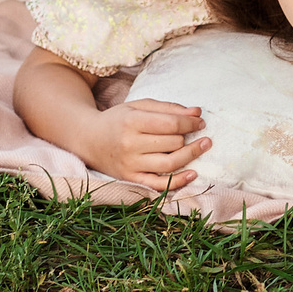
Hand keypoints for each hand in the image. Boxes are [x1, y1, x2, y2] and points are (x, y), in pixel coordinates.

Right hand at [88, 98, 211, 192]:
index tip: (200, 121)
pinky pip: (158, 185)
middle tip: (200, 133)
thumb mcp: (139, 106)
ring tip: (204, 146)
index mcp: (132, 121)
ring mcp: (130, 164)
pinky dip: (178, 181)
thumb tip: (197, 112)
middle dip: (189, 137)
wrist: (89, 140)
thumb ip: (168, 108)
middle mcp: (130, 144)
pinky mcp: (130, 178)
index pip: (170, 124)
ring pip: (169, 164)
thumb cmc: (118, 120)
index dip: (190, 122)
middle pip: (172, 143)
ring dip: (191, 155)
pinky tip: (193, 173)